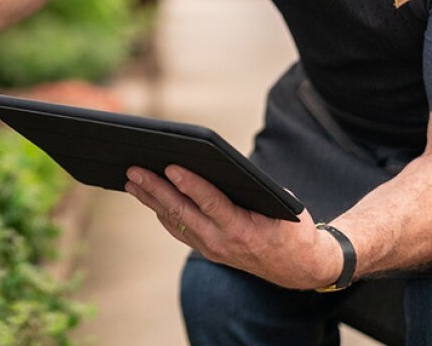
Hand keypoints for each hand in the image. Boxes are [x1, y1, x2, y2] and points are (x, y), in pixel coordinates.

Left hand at [123, 165, 339, 290]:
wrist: (299, 266)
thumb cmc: (291, 227)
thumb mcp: (280, 205)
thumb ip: (251, 188)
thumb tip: (218, 165)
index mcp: (243, 230)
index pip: (210, 203)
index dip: (190, 184)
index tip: (171, 166)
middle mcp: (223, 243)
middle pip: (183, 212)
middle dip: (156, 189)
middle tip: (135, 170)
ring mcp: (213, 250)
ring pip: (176, 222)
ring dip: (152, 201)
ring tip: (132, 181)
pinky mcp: (208, 251)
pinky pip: (180, 231)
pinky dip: (163, 214)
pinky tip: (150, 200)